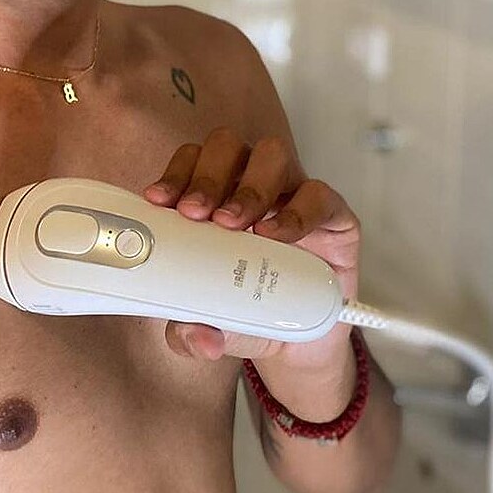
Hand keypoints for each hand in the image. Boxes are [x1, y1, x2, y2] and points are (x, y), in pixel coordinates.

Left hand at [141, 126, 360, 373]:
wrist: (300, 345)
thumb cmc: (246, 314)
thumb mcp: (209, 327)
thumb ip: (190, 333)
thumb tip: (196, 337)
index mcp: (214, 195)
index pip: (191, 160)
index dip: (174, 173)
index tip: (159, 201)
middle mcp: (251, 185)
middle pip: (227, 146)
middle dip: (205, 175)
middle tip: (194, 214)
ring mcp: (293, 194)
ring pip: (271, 155)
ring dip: (247, 187)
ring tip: (231, 225)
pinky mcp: (333, 215)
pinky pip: (318, 195)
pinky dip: (295, 212)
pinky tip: (273, 236)